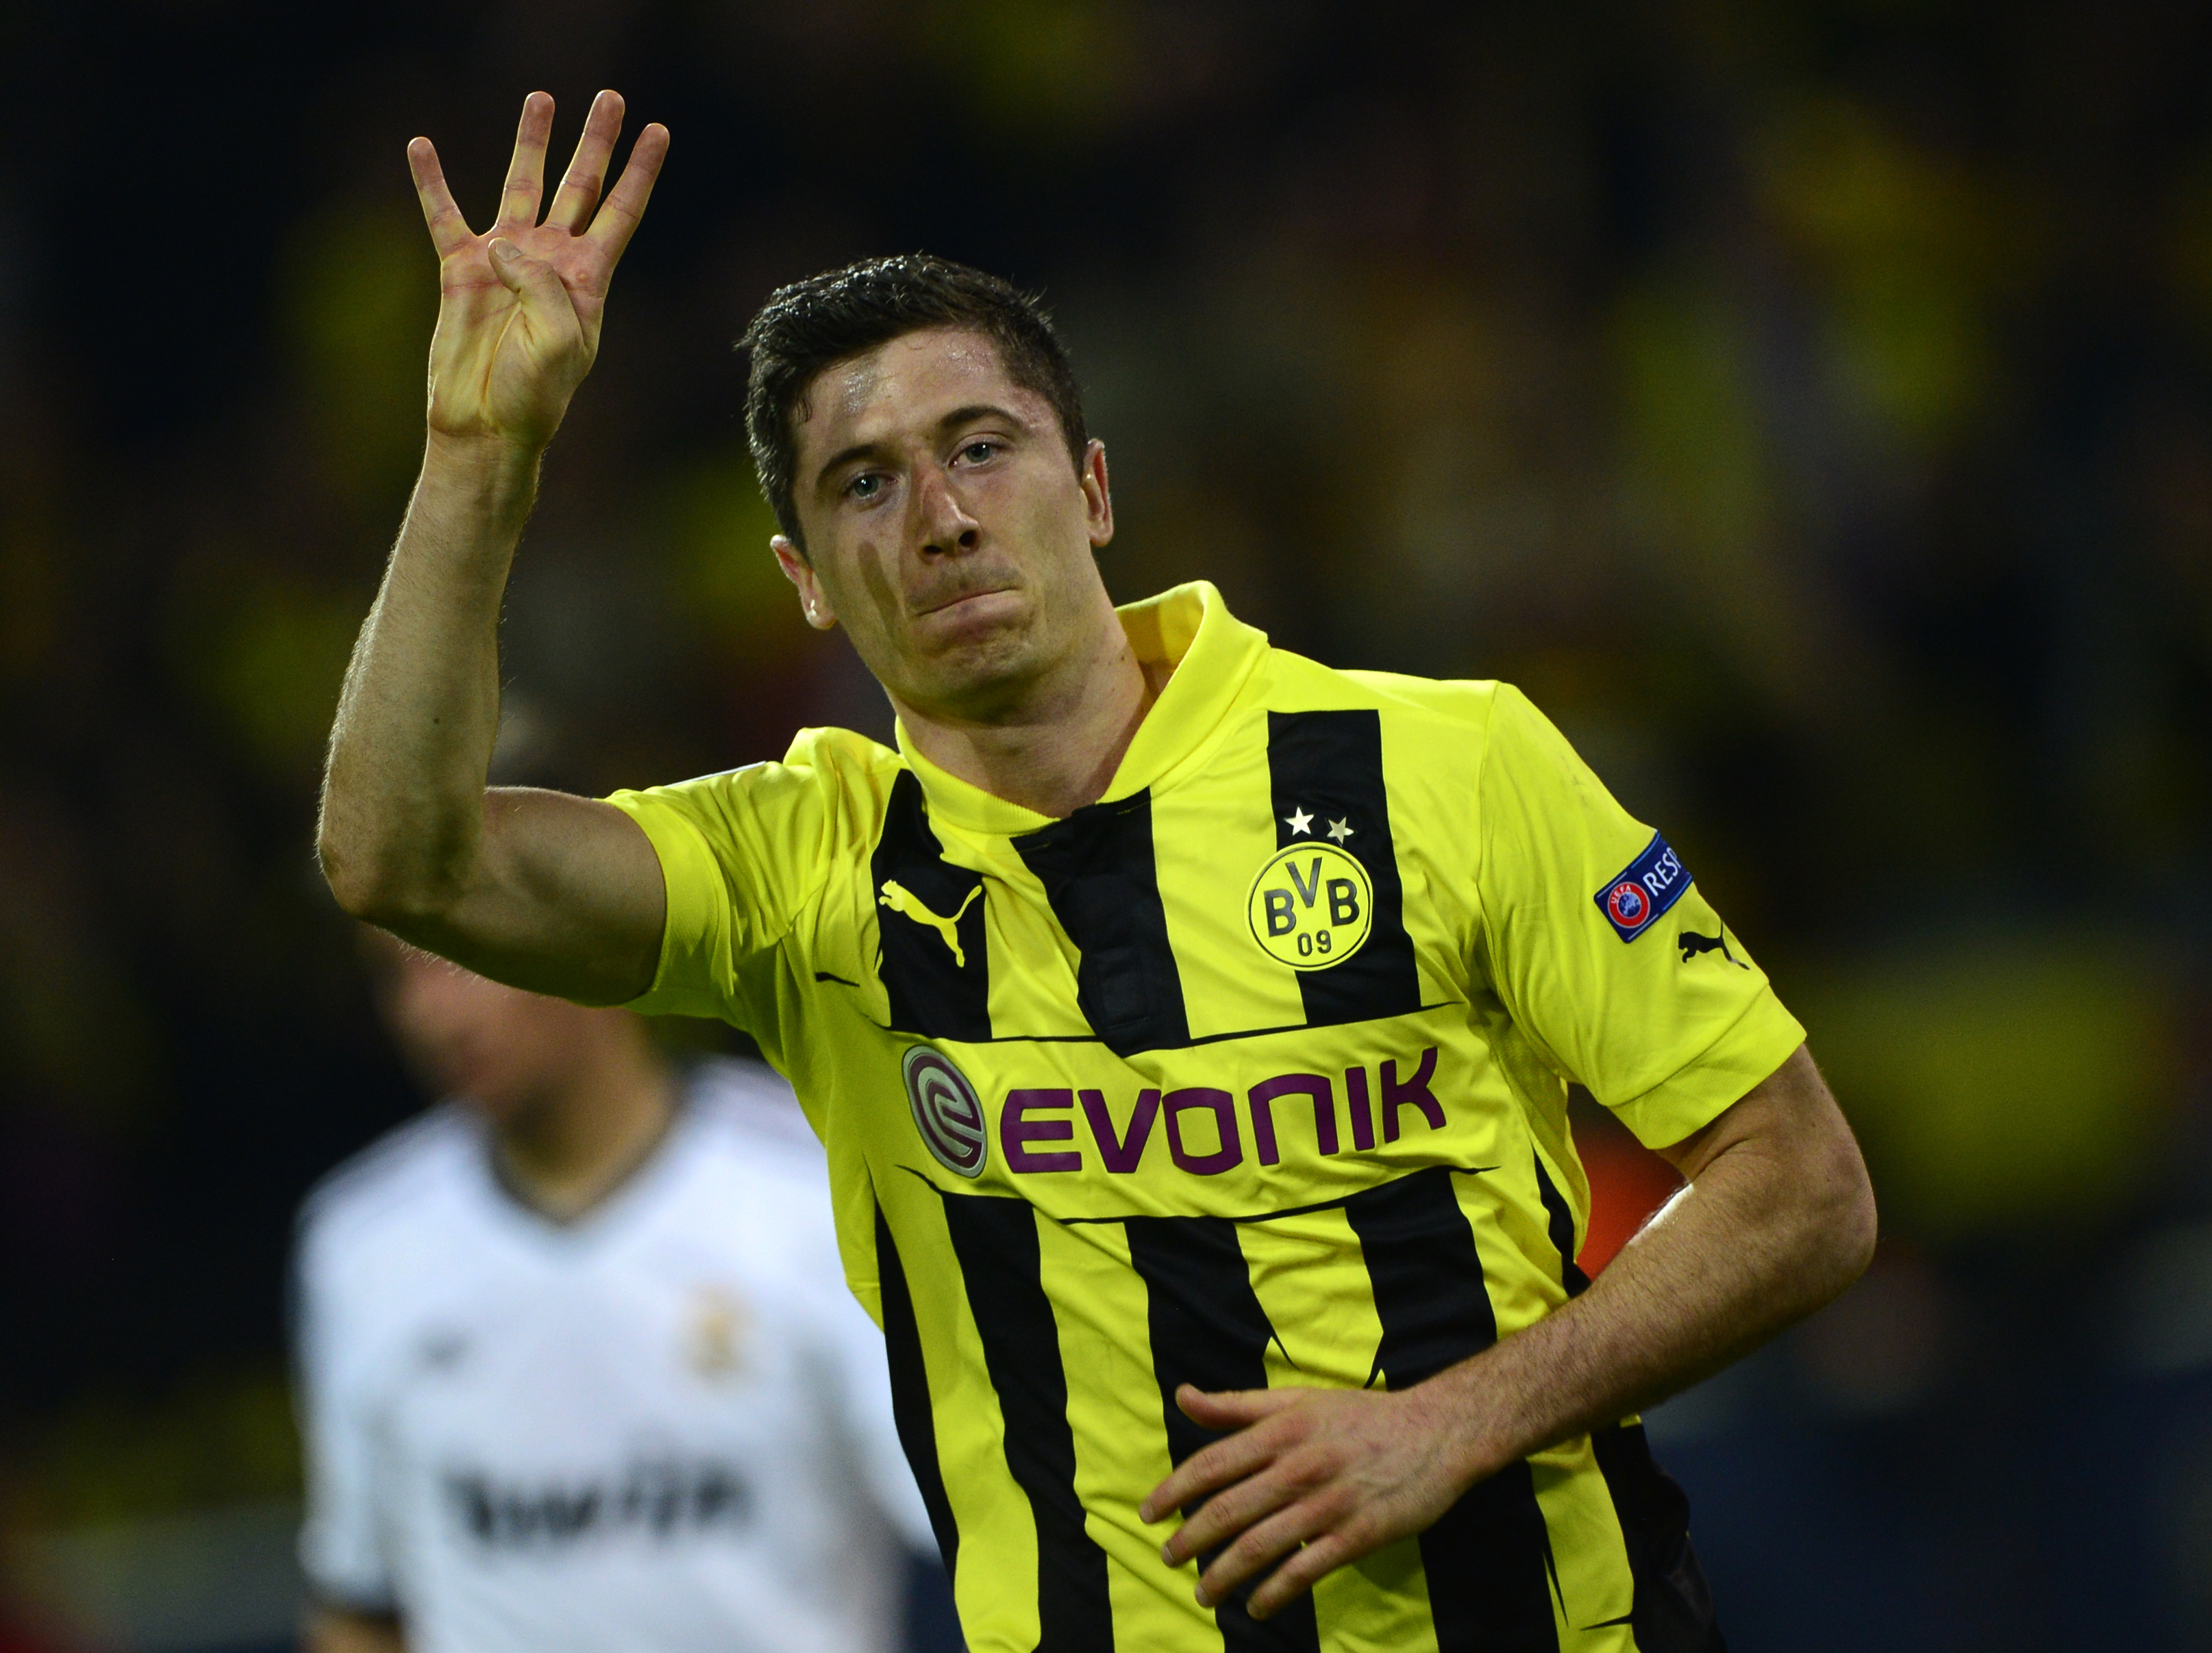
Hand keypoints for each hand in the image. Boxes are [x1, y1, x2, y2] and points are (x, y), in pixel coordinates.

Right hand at [408, 91, 667, 453]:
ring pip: (521, 184)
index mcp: (587, 278)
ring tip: (542, 98)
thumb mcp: (559, 341)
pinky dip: (431, 181)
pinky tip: (419, 146)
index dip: (640, 171)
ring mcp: (505, 260)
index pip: (620, 210)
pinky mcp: (459, 269)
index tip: (659, 131)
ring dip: (531, 141)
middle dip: (596, 142)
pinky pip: (443, 214)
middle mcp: (551, 260)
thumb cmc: (535, 392)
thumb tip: (504, 243)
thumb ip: (542, 285)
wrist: (486, 423)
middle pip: (579, 185)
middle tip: (610, 98)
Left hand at [1139, 1381, 1475, 1619]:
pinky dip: (1274, 1593)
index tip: (1149, 1514)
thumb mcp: (1297, 1401)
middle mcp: (1299, 1466)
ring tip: (1203, 1593)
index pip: (1212, 1464)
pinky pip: (1305, 1571)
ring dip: (1223, 1575)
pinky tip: (1257, 1606)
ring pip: (1260, 1547)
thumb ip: (1237, 1406)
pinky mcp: (1357, 1535)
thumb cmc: (1360, 1416)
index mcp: (1281, 1430)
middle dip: (1190, 1541)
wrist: (1437, 1432)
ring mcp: (1328, 1504)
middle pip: (1228, 1511)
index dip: (1174, 1491)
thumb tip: (1182, 1396)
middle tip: (1167, 1559)